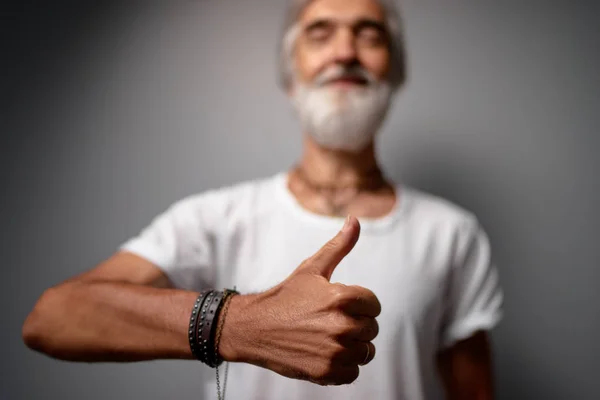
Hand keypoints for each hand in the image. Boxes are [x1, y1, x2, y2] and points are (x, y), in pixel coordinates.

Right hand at [220, 216, 380, 385]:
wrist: (253, 328)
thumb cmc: (285, 296)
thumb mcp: (312, 268)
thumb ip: (339, 246)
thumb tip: (355, 220)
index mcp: (342, 296)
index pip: (374, 305)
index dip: (359, 304)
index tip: (340, 305)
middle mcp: (341, 325)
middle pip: (371, 329)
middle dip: (355, 325)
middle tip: (329, 322)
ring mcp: (334, 351)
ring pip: (365, 352)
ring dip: (351, 347)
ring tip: (327, 338)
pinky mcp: (326, 372)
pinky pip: (353, 373)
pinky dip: (342, 367)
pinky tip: (324, 354)